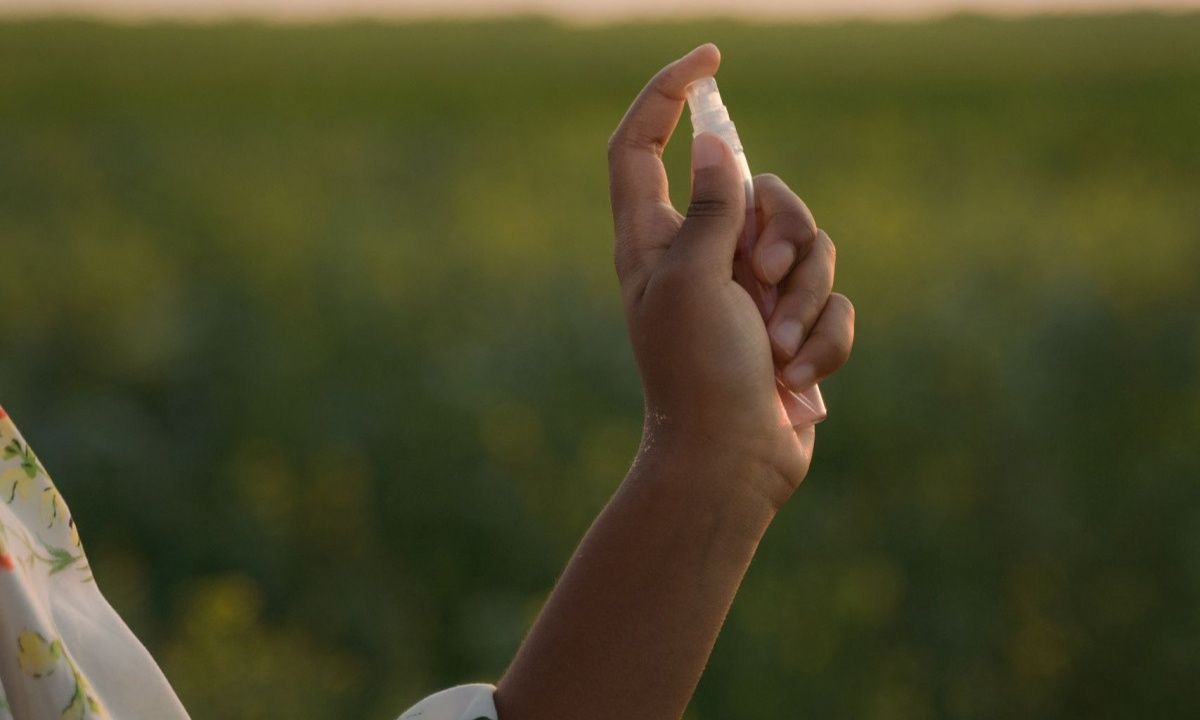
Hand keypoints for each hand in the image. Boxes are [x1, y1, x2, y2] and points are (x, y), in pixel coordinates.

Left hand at [607, 43, 854, 508]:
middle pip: (761, 191)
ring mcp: (751, 293)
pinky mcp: (793, 326)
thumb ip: (710, 209)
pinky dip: (822, 339)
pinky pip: (833, 302)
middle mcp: (703, 256)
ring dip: (804, 301)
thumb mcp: (695, 279)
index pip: (642, 145)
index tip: (711, 58)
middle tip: (764, 281)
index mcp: (655, 240)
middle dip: (782, 232)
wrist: (732, 464)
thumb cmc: (697, 374)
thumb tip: (715, 144)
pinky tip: (796, 381)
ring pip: (811, 246)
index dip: (667, 95)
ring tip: (778, 351)